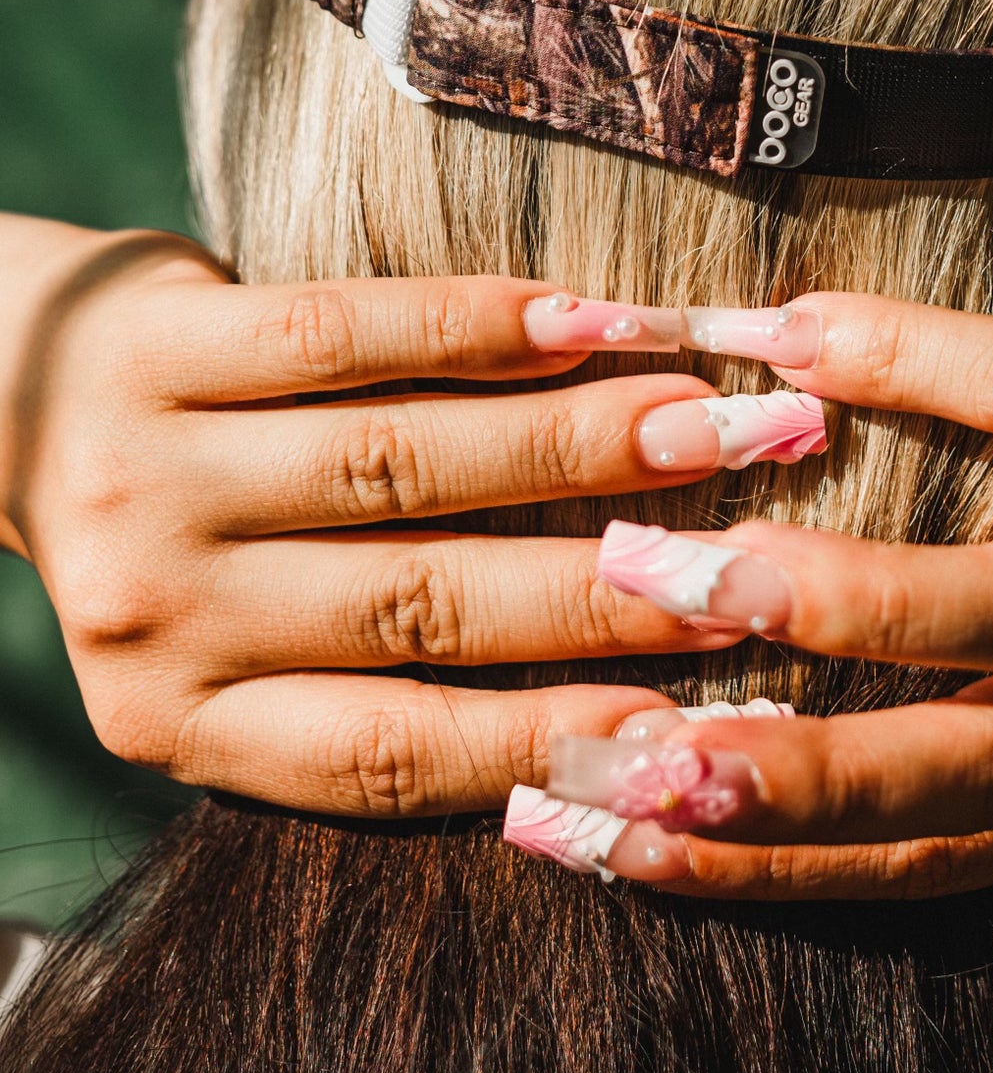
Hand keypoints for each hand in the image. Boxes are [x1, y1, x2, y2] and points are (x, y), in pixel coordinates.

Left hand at [0, 216, 743, 816]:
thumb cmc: (176, 532)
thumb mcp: (240, 642)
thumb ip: (377, 679)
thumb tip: (617, 721)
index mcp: (189, 725)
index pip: (397, 754)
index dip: (557, 740)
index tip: (706, 726)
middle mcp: (161, 619)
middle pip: (422, 607)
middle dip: (610, 590)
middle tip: (763, 568)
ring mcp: (148, 477)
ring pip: (397, 465)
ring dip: (575, 444)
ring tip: (713, 426)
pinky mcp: (152, 348)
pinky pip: (343, 334)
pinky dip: (477, 327)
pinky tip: (591, 318)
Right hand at [543, 175, 992, 897]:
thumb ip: (966, 714)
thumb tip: (725, 735)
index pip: (914, 866)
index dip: (747, 871)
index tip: (588, 845)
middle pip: (955, 788)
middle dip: (767, 786)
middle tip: (605, 755)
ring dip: (829, 601)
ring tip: (678, 569)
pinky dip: (903, 367)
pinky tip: (788, 338)